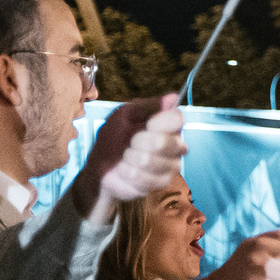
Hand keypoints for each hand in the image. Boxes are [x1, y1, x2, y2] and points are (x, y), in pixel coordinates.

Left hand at [70, 96, 185, 220]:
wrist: (101, 166)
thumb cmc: (114, 137)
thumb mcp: (124, 115)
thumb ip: (148, 107)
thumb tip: (173, 97)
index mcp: (169, 125)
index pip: (178, 119)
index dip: (159, 122)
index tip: (145, 125)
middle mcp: (176, 145)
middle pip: (166, 142)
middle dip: (138, 143)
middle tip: (129, 143)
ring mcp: (171, 165)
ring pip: (151, 162)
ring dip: (129, 159)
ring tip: (123, 158)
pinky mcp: (161, 182)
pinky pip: (145, 179)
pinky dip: (126, 174)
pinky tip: (124, 171)